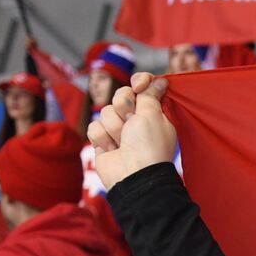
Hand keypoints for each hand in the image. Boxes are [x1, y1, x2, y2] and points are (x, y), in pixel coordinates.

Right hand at [86, 71, 177, 190]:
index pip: (142, 85)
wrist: (133, 175)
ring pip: (105, 111)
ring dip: (114, 126)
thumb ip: (150, 94)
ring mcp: (119, 130)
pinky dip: (102, 138)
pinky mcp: (103, 140)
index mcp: (153, 112)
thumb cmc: (147, 145)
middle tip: (131, 121)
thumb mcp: (152, 114)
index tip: (138, 85)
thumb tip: (161, 80)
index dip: (139, 82)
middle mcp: (137, 119)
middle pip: (121, 94)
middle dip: (124, 107)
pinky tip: (112, 149)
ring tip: (123, 142)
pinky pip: (94, 127)